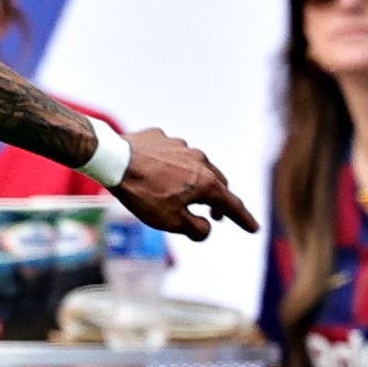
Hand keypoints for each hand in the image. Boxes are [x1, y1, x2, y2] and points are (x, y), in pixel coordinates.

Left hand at [110, 129, 257, 240]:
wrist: (113, 159)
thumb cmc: (143, 194)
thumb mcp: (171, 221)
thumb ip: (196, 228)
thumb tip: (207, 226)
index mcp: (206, 182)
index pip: (232, 204)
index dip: (243, 219)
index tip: (254, 228)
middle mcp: (199, 160)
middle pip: (217, 182)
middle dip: (220, 200)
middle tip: (216, 214)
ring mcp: (180, 146)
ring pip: (196, 166)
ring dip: (196, 181)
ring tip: (187, 193)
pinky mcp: (161, 138)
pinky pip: (172, 154)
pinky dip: (172, 166)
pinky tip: (160, 173)